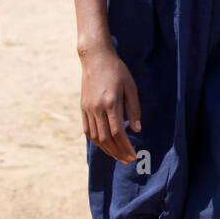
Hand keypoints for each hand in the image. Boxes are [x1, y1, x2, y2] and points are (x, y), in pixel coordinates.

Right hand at [80, 47, 141, 162]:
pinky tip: (105, 146)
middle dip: (118, 152)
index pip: (118, 133)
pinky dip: (96, 141)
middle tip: (128, 160)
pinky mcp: (83, 108)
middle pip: (106, 139)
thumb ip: (134, 109)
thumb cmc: (117, 71)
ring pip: (96, 137)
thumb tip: (136, 130)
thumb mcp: (131, 87)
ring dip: (107, 150)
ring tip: (118, 156)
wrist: (95, 58)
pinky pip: (88, 131)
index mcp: (111, 103)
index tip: (133, 155)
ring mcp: (88, 109)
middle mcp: (97, 108)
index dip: (126, 147)